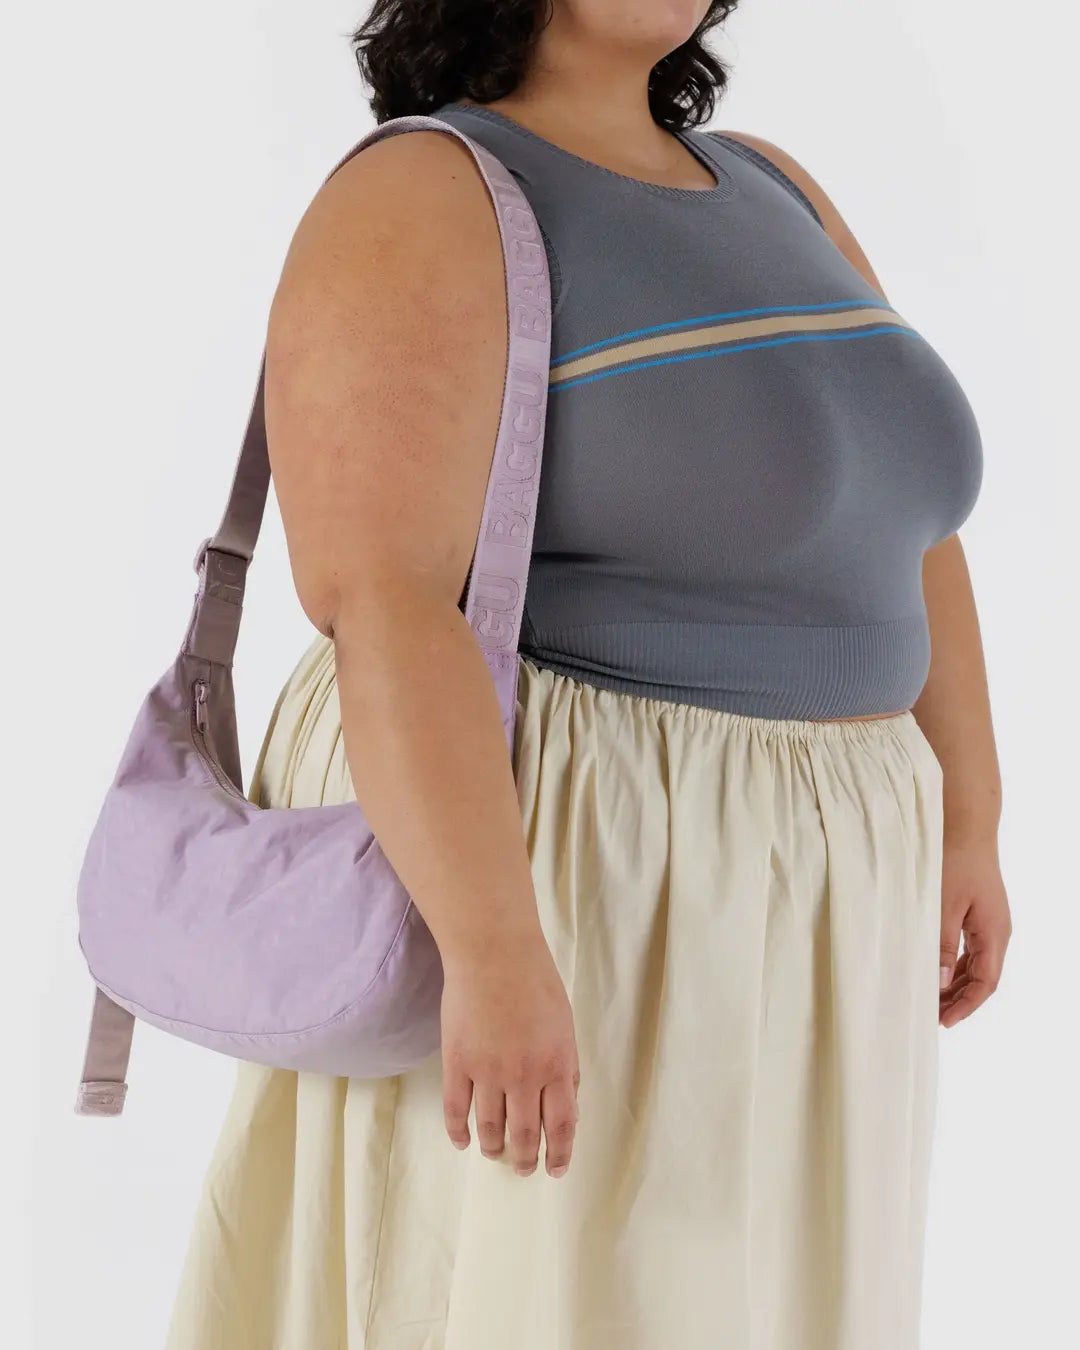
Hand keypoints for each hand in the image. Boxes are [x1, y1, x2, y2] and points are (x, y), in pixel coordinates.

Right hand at [440, 931, 579, 1177]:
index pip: (563, 1124)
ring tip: (495, 1154)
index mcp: (557, 1066)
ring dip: (494, 1148)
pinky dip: (459, 1132)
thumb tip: (569, 1098)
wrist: (494, 953)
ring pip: (490, 1128)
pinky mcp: (457, 1063)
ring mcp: (487, 1072)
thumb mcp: (565, 1023)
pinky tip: (463, 1141)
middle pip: (526, 1134)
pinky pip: (456, 1109)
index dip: (560, 1153)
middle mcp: (524, 1077)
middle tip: (523, 1169)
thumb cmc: (535, 980)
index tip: (556, 1168)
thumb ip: (567, 1063)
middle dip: (526, 1159)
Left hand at [939, 835, 1011, 1027]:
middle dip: (959, 999)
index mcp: (993, 934)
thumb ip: (941, 945)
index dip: (965, 1005)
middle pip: (982, 978)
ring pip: (975, 965)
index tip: (944, 1021)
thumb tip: (939, 982)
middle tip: (931, 1015)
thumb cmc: (955, 862)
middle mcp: (996, 932)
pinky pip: (968, 949)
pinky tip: (935, 970)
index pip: (985, 983)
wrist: (965, 827)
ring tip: (931, 999)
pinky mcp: (977, 914)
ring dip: (955, 983)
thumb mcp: (943, 906)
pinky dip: (953, 964)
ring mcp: (988, 923)